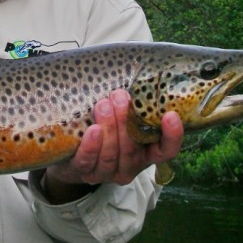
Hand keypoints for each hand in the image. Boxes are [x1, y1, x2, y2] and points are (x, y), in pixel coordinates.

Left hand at [43, 89, 182, 203]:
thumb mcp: (121, 115)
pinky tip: (93, 130)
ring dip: (109, 128)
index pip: (166, 150)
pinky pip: (88, 161)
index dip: (172, 136)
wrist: (70, 152)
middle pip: (133, 149)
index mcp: (145, 153)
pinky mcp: (84, 172)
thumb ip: (131, 102)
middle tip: (119, 96)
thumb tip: (137, 69)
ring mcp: (107, 172)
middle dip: (127, 120)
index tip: (171, 115)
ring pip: (111, 155)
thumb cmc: (103, 124)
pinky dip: (91, 146)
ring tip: (103, 105)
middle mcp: (130, 166)